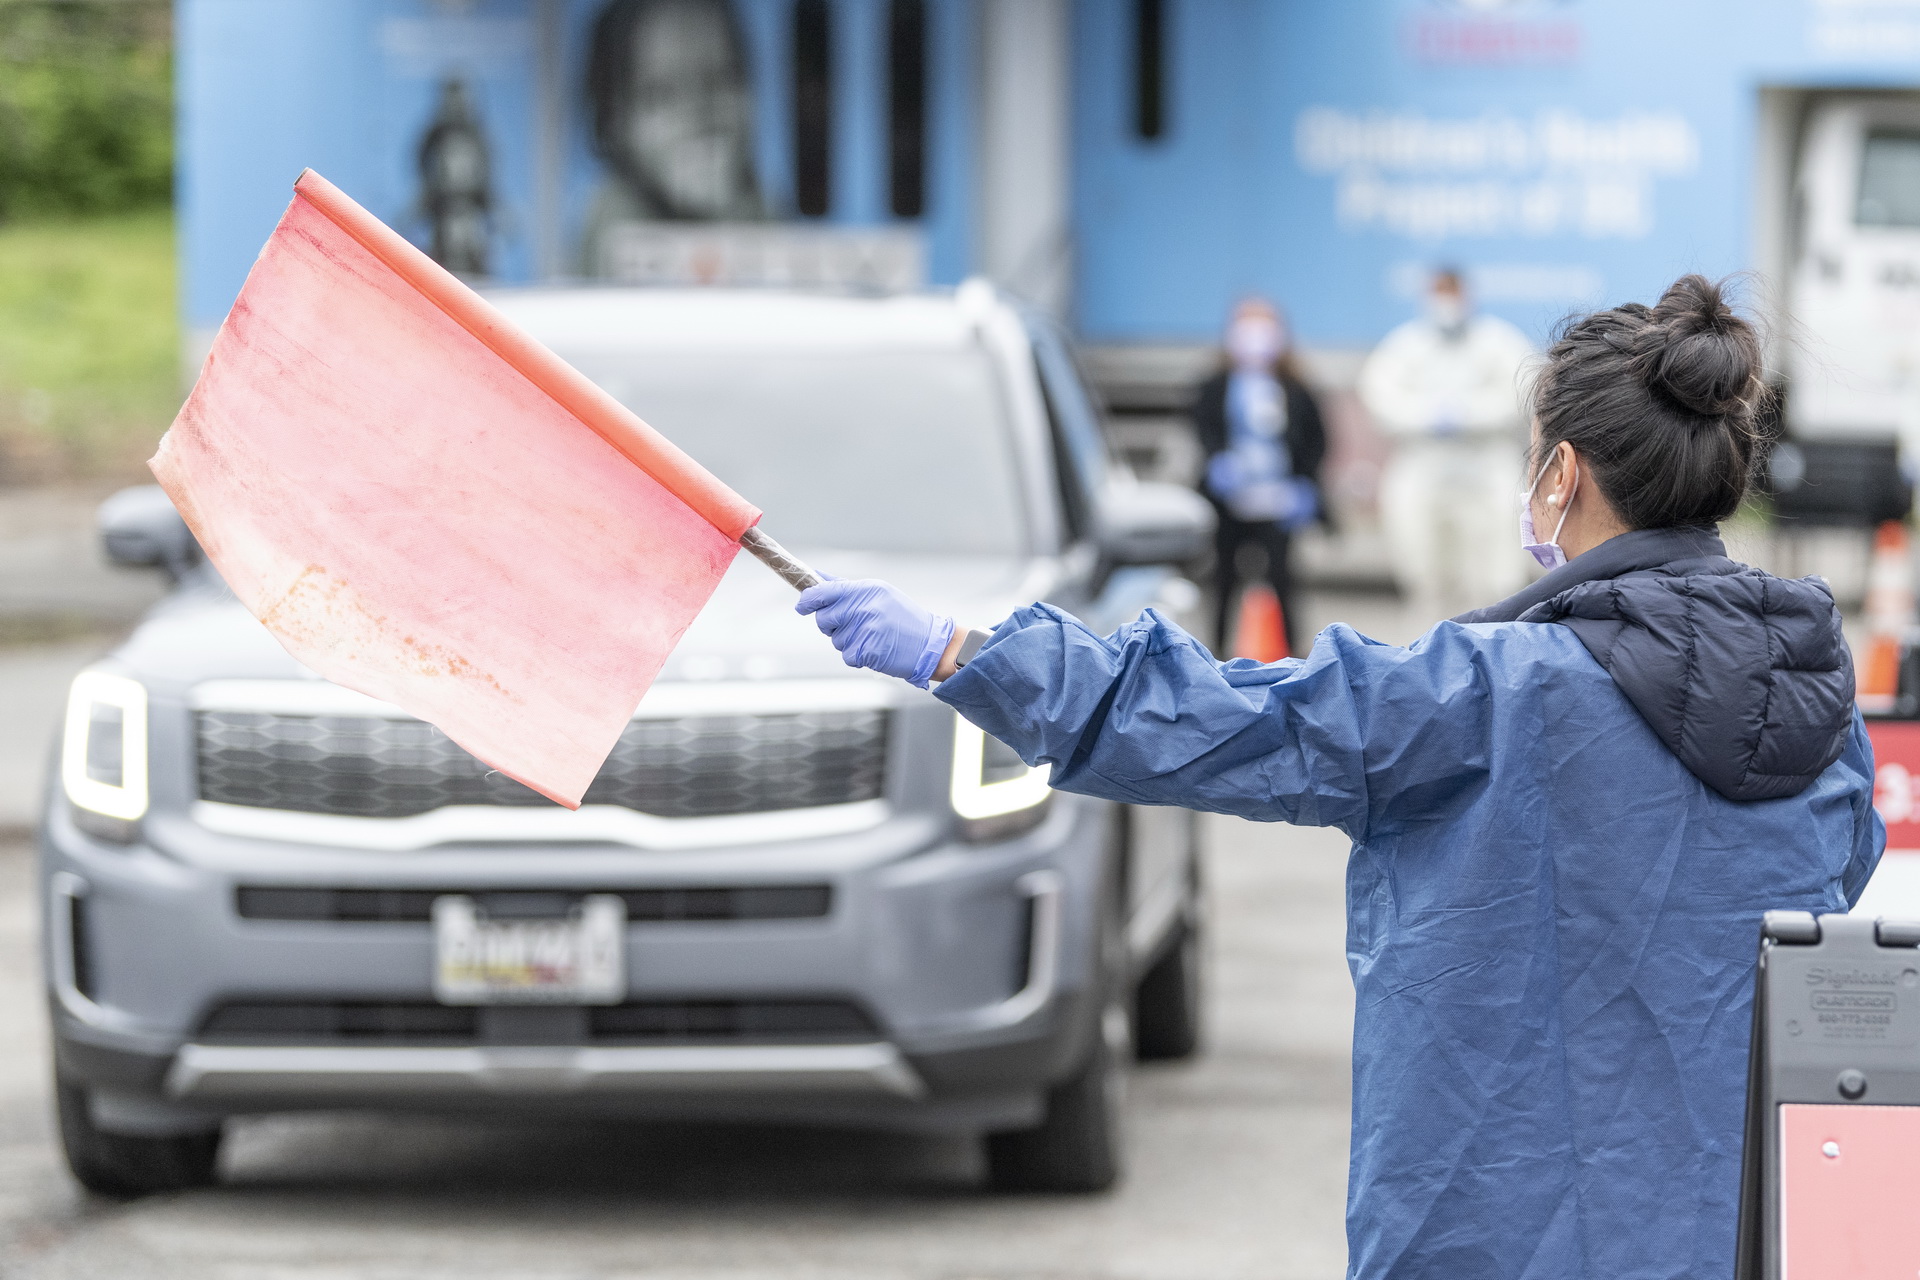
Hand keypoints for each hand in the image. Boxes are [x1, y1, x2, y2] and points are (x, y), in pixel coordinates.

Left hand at [796, 578, 955, 688]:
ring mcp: (866, 629)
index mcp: (866, 589)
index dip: (808, 600)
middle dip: (831, 625)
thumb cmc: (903, 619)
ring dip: (848, 642)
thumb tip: (818, 577)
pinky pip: (847, 655)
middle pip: (824, 618)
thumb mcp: (879, 594)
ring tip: (871, 636)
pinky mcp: (868, 650)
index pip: (824, 591)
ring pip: (835, 639)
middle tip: (852, 625)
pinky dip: (857, 656)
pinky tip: (874, 649)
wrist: (930, 645)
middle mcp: (864, 606)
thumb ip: (846, 588)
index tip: (802, 606)